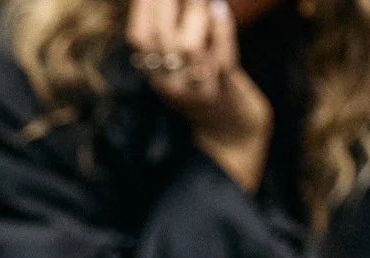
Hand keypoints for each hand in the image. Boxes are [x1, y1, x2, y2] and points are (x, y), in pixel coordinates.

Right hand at [127, 0, 272, 191]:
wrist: (230, 132)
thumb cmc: (206, 85)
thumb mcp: (179, 64)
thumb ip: (171, 32)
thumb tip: (167, 0)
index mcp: (154, 75)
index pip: (139, 36)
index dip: (145, 4)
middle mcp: (170, 84)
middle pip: (161, 39)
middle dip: (168, 1)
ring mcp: (196, 89)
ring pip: (189, 47)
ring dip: (196, 13)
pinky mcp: (223, 90)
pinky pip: (222, 57)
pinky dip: (222, 30)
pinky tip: (220, 9)